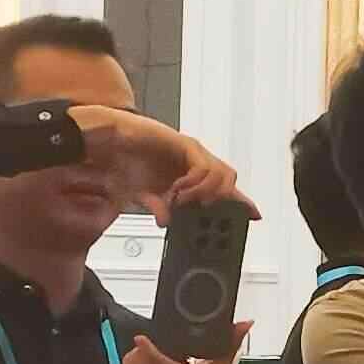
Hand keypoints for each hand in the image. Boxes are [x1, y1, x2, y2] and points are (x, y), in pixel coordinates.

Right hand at [70, 106, 238, 216]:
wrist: (109, 141)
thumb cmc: (127, 163)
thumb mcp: (144, 195)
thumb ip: (159, 207)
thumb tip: (166, 222)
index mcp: (192, 175)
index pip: (224, 189)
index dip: (242, 202)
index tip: (254, 215)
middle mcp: (198, 163)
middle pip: (230, 181)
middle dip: (223, 199)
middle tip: (204, 211)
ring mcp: (193, 153)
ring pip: (223, 174)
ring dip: (205, 193)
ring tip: (183, 200)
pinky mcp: (185, 144)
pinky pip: (203, 166)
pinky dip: (194, 182)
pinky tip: (178, 188)